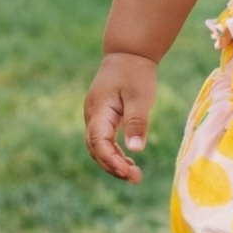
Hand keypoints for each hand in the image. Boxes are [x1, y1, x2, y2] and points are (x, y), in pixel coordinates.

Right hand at [84, 52, 157, 182]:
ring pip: (99, 147)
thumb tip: (136, 150)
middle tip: (136, 178)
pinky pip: (104, 141)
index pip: (98, 142)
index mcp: (99, 110)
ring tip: (134, 176)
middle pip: (96, 149)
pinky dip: (115, 153)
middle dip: (113, 167)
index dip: (110, 160)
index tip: (127, 172)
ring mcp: (95, 117)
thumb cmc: (136, 73)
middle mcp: (92, 116)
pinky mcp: (102, 118)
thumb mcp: (140, 97)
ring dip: (114, 163)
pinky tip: (129, 161)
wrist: (129, 54)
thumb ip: (137, 122)